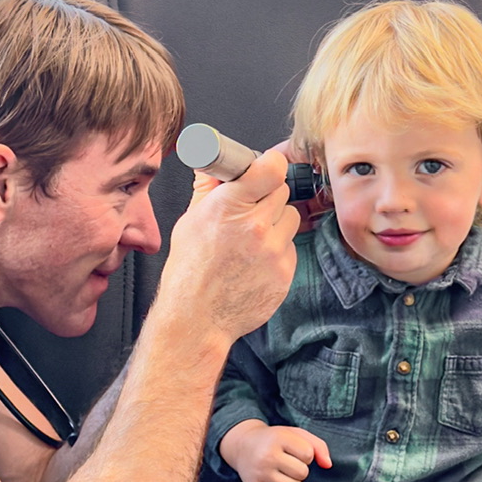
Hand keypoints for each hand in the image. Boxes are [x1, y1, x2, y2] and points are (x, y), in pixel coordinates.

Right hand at [162, 146, 299, 347]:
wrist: (198, 318)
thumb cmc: (190, 270)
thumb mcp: (190, 220)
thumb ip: (208, 187)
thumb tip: (216, 163)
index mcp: (229, 206)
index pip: (272, 167)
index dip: (269, 166)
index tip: (264, 171)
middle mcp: (256, 226)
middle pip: (282, 190)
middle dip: (266, 198)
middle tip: (248, 213)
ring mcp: (274, 250)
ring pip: (290, 217)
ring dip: (276, 223)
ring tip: (251, 240)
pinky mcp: (286, 271)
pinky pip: (291, 246)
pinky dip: (278, 250)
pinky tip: (255, 262)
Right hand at [219, 419, 331, 481]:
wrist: (242, 445)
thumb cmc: (275, 440)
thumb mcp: (296, 434)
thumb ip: (318, 446)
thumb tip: (328, 465)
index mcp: (278, 438)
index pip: (308, 454)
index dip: (306, 455)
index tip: (295, 453)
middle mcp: (267, 456)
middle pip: (302, 473)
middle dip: (300, 471)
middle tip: (289, 466)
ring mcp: (259, 474)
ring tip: (286, 478)